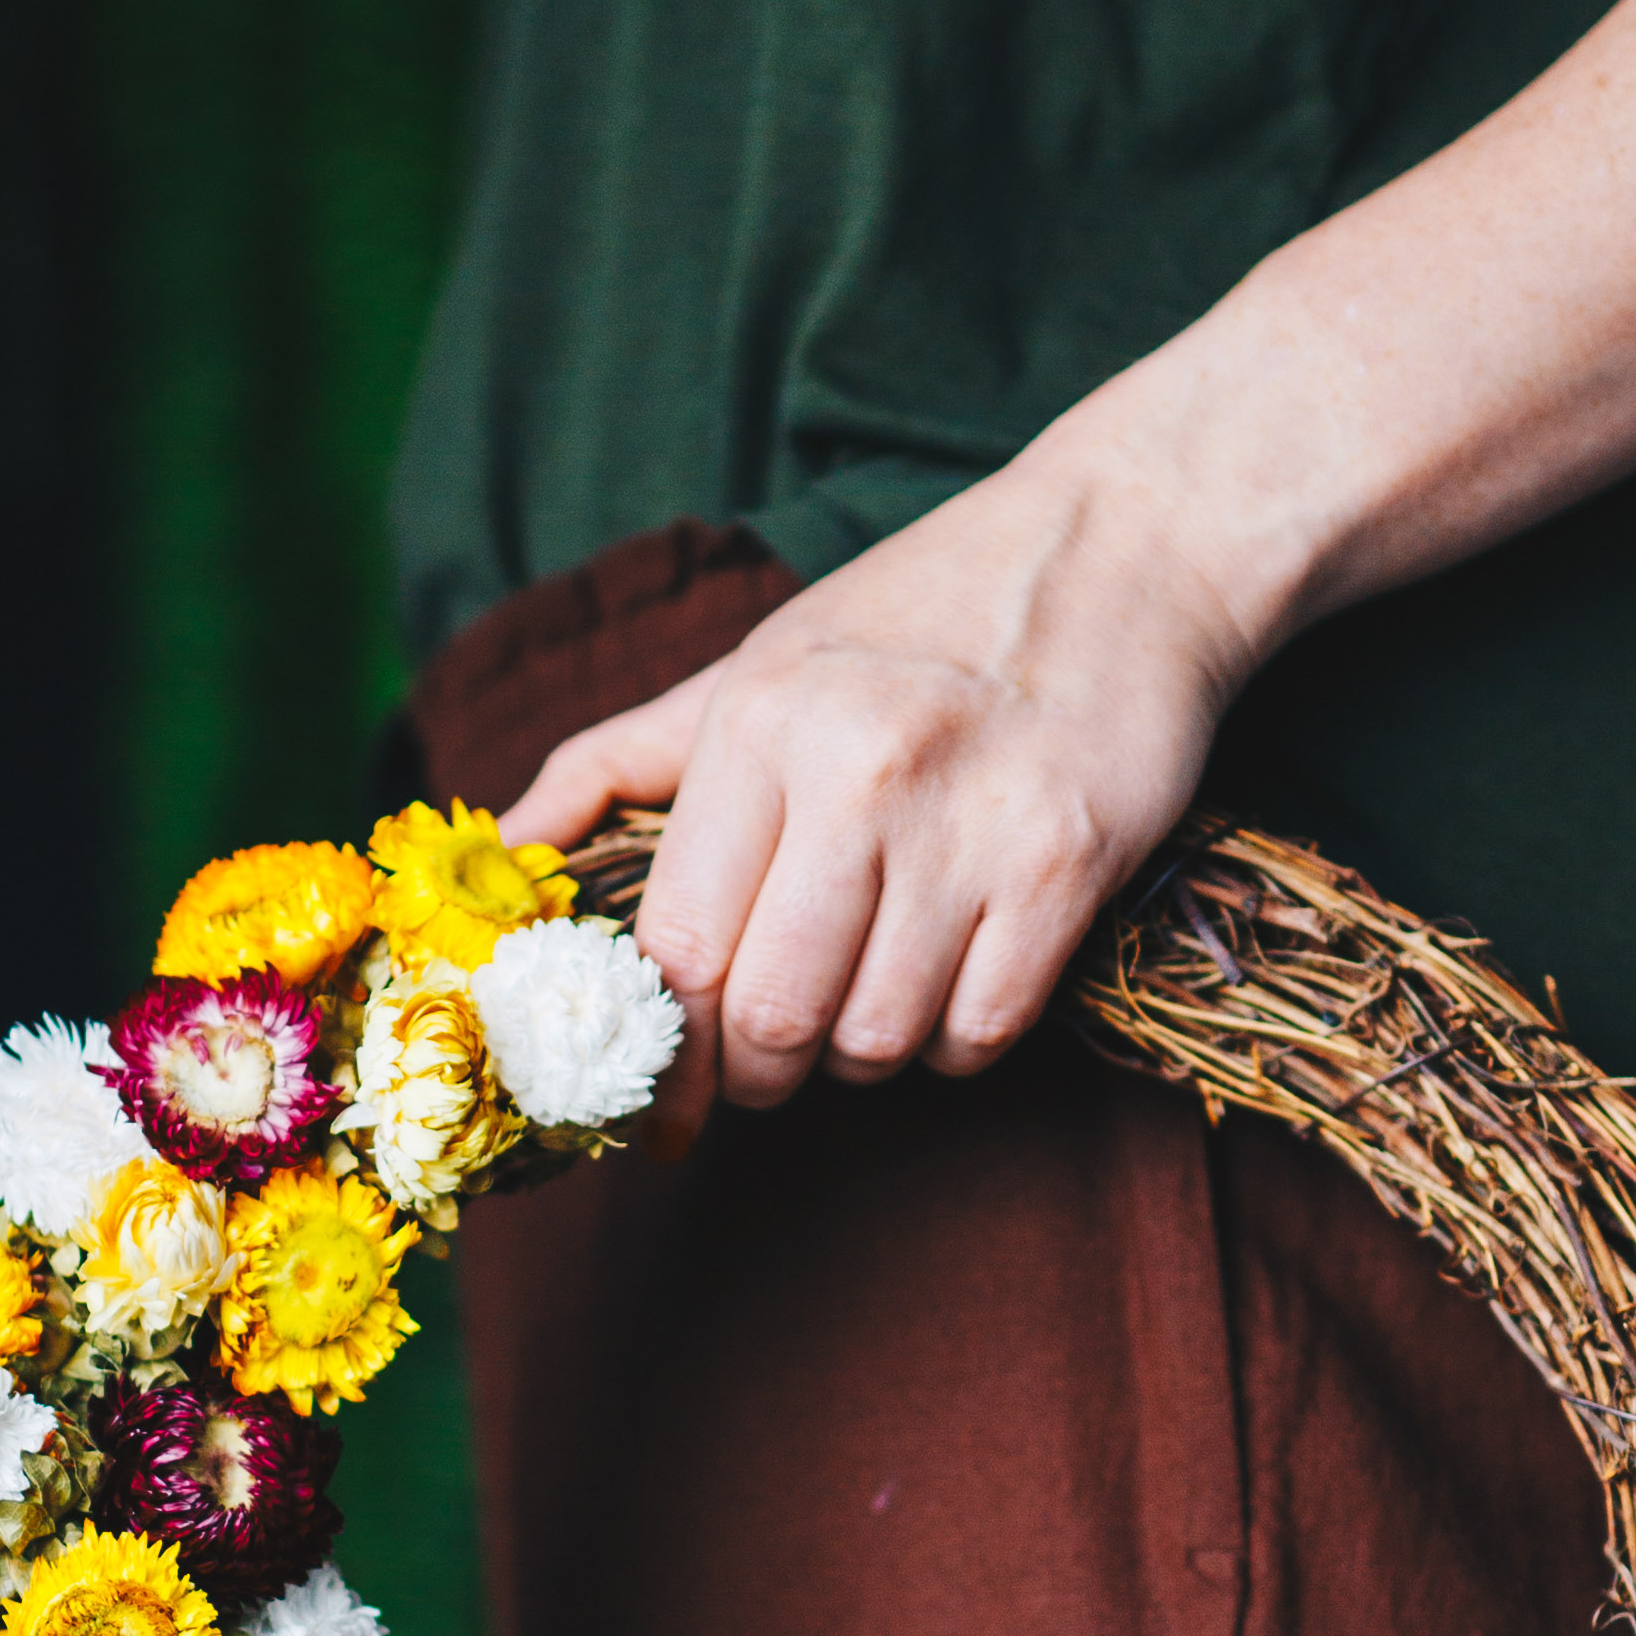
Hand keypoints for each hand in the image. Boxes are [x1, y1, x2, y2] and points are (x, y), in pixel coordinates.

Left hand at [497, 430, 1264, 1133]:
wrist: (1128, 545)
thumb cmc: (922, 615)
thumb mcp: (759, 661)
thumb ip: (623, 756)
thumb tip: (508, 842)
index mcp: (762, 721)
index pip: (678, 946)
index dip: (665, 1046)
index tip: (667, 1090)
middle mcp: (860, 770)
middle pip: (771, 1016)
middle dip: (759, 1073)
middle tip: (772, 1062)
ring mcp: (972, 823)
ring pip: (877, 1039)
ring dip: (863, 1055)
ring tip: (871, 998)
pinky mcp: (1069, 865)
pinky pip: (982, 1030)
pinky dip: (956, 1045)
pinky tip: (954, 985)